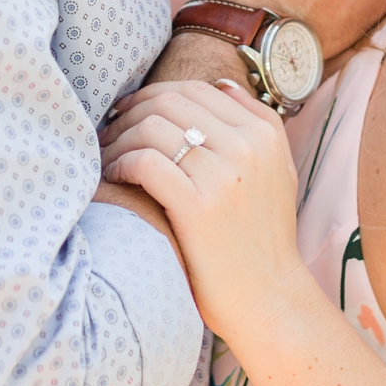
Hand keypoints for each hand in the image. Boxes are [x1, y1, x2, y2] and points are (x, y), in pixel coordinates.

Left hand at [100, 78, 309, 344]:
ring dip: (120, 138)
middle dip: (132, 112)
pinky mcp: (197, 207)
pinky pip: (145, 162)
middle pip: (170, 101)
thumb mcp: (277, 174)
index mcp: (265, 134)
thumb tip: (218, 84)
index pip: (196, 89)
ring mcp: (223, 176)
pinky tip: (115, 176)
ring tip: (107, 157)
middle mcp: (248, 148)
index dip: (154, 96)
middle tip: (111, 131)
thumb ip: (257, 125)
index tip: (131, 112)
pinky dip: (121, 163)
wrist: (270, 301)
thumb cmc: (263, 240)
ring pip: (153, 127)